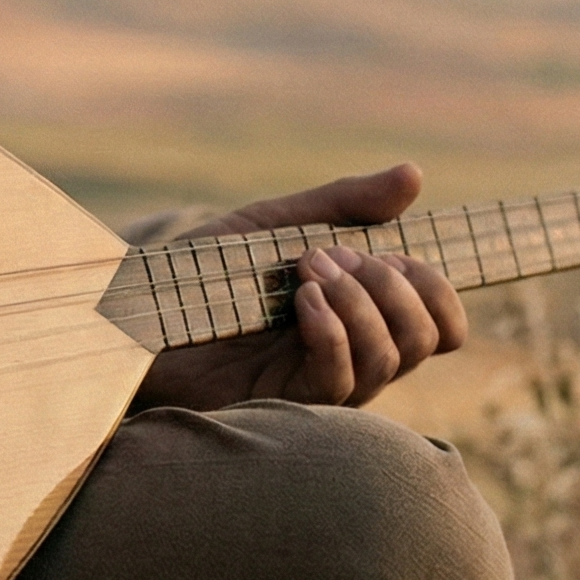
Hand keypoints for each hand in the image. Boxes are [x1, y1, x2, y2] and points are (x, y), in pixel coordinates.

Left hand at [131, 164, 467, 411]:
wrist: (135, 308)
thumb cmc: (205, 270)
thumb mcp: (277, 222)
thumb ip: (345, 203)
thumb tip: (414, 175)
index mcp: (362, 317)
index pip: (444, 326)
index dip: (437, 290)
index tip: (388, 253)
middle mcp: (352, 356)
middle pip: (427, 340)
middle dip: (394, 286)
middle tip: (335, 256)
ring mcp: (321, 384)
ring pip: (390, 359)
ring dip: (360, 302)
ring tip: (308, 270)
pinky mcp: (285, 405)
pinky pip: (340, 380)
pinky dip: (332, 330)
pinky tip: (301, 301)